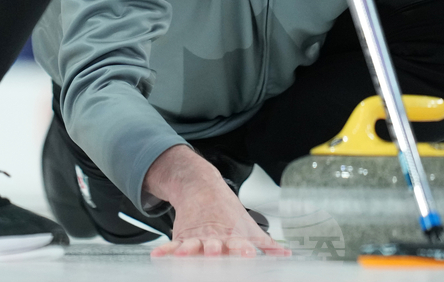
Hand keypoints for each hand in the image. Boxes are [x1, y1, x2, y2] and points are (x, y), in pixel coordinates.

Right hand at [145, 146, 288, 257]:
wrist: (202, 188)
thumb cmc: (228, 212)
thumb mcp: (249, 227)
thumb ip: (267, 244)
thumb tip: (286, 255)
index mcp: (234, 236)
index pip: (241, 244)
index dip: (244, 250)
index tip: (249, 254)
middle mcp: (215, 237)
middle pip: (215, 246)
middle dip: (215, 250)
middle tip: (216, 252)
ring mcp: (197, 237)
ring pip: (193, 245)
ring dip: (189, 250)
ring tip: (184, 254)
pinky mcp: (181, 237)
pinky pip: (172, 246)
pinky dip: (165, 250)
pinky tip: (157, 256)